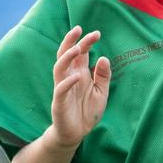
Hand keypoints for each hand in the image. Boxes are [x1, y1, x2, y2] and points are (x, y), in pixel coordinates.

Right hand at [49, 26, 110, 147]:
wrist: (77, 134)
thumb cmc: (87, 112)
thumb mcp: (101, 93)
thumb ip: (103, 77)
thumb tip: (104, 58)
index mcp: (79, 73)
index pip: (80, 53)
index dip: (87, 41)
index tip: (97, 33)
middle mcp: (69, 77)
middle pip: (66, 54)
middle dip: (71, 41)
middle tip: (79, 29)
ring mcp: (62, 89)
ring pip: (59, 68)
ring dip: (67, 57)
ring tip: (77, 48)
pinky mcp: (59, 102)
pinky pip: (61, 89)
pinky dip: (68, 82)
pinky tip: (77, 76)